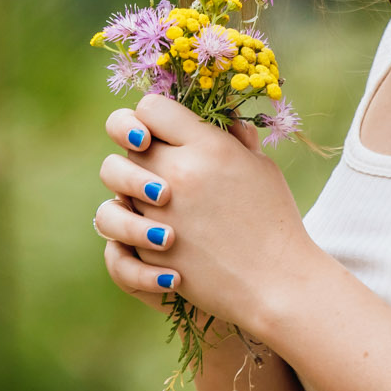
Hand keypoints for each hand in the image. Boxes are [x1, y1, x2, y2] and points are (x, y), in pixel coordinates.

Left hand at [93, 93, 317, 334]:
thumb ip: (233, 137)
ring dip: (131, 180)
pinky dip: (134, 216)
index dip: (153, 115)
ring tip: (153, 192)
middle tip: (152, 154)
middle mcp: (177, 172)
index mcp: (207, 146)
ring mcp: (158, 210)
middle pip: (126, 137)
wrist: (274, 283)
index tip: (164, 128)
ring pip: (115, 178)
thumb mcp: (261, 168)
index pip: (151, 107)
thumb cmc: (274, 221)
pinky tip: (158, 223)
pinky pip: (120, 217)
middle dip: (136, 143)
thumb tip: (219, 116)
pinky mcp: (146, 246)